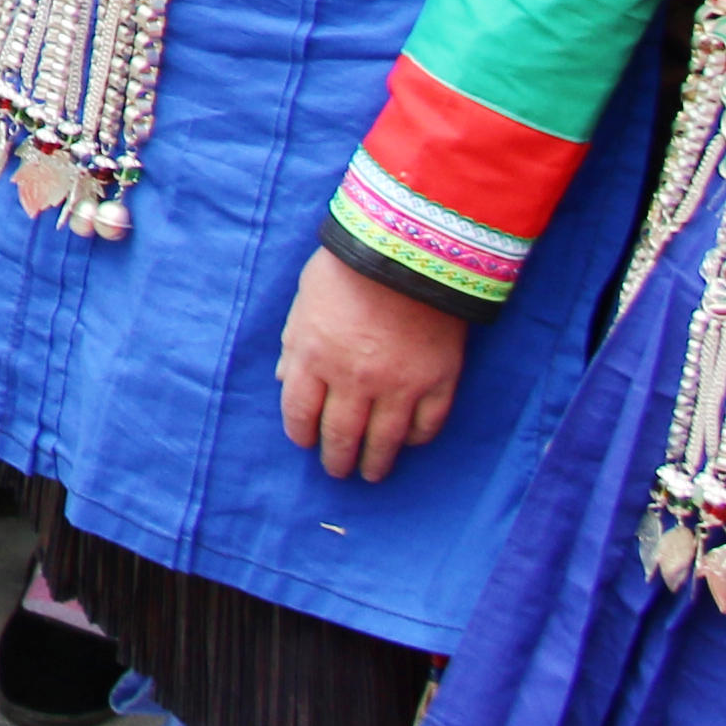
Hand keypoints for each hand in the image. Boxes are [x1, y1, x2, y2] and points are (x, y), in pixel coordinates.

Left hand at [280, 250, 469, 481]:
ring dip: (375, 463)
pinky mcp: (439, 382)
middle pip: (341, 435)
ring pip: (385, 441)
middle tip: (338, 471)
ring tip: (371, 473)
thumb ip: (295, 343)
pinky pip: (427, 425)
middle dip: (336, 459)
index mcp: (314, 356)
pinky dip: (417, 439)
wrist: (410, 251)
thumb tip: (286, 379)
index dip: (300, 434)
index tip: (304, 443)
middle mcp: (353, 379)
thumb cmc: (348, 269)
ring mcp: (399, 385)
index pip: (300, 413)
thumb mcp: (305, 300)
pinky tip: (409, 442)